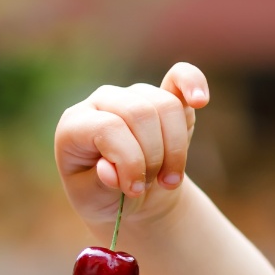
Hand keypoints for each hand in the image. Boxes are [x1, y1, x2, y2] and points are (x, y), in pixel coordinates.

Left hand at [54, 62, 208, 231]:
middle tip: (151, 185)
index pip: (108, 127)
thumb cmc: (102, 196)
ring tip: (169, 179)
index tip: (135, 189)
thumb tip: (108, 169)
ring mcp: (132, 94)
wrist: (128, 196)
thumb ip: (100, 184)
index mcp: (74, 125)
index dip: (129, 160)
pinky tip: (200, 101)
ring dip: (175, 149)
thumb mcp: (92, 199)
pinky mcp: (162, 94)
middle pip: (140, 113)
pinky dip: (193, 84)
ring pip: (166, 106)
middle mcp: (101, 101)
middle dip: (153, 156)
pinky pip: (181, 75)